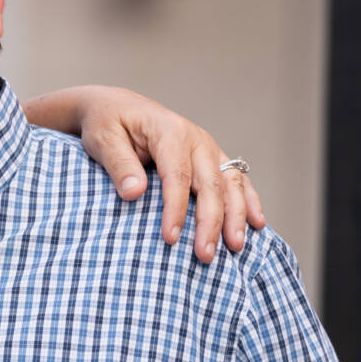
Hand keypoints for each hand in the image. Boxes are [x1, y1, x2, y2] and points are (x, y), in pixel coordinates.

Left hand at [24, 85, 265, 261]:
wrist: (116, 106)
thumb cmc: (107, 123)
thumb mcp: (103, 139)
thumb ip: (119, 165)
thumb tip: (134, 193)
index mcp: (169, 131)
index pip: (177, 176)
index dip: (176, 209)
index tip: (170, 238)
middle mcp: (196, 139)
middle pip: (211, 184)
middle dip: (210, 222)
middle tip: (205, 255)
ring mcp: (208, 147)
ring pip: (231, 183)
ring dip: (236, 216)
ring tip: (235, 246)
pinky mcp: (212, 156)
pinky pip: (237, 179)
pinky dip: (248, 201)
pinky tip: (257, 224)